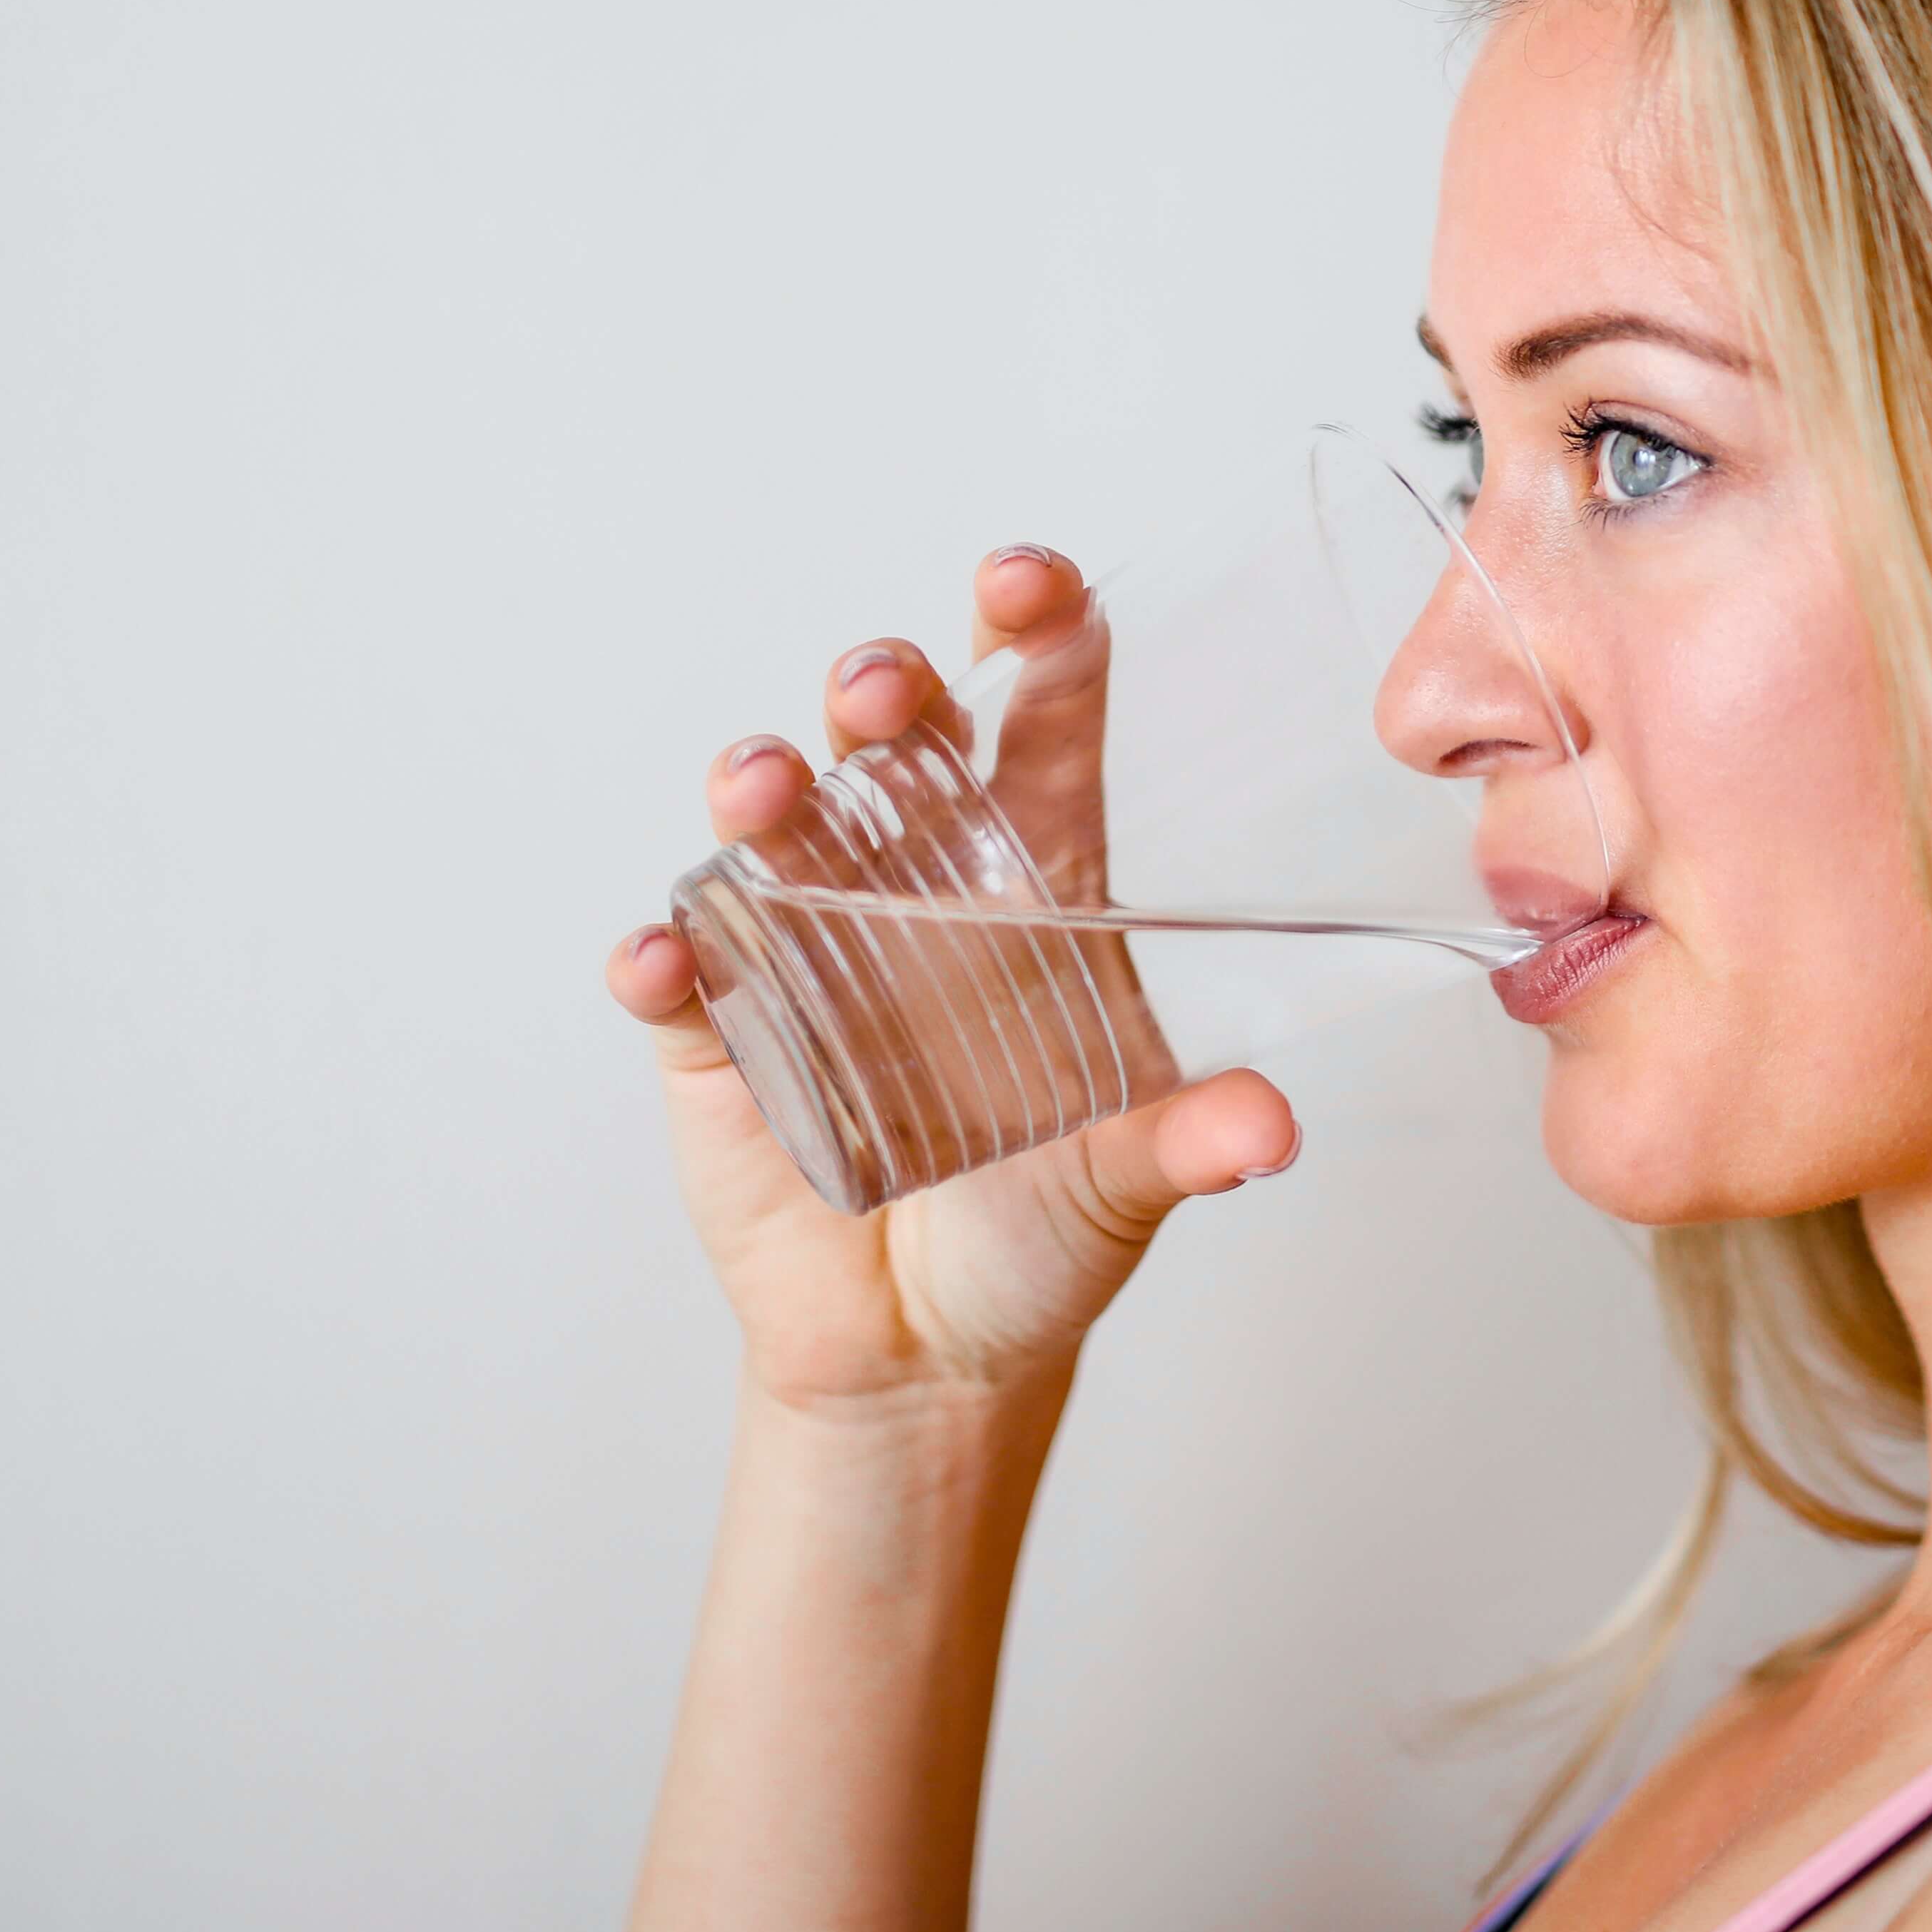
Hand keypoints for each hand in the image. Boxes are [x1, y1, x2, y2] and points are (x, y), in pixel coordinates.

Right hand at [606, 545, 1298, 1413]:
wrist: (933, 1350)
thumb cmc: (1043, 1230)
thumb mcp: (1128, 1182)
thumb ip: (1192, 1145)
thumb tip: (1268, 1130)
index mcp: (1034, 885)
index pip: (1039, 726)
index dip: (1035, 637)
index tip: (1028, 582)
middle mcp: (916, 888)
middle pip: (894, 745)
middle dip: (882, 691)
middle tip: (884, 691)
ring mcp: (806, 950)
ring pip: (774, 832)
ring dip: (764, 794)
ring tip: (765, 790)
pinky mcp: (718, 1038)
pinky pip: (679, 979)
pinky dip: (665, 960)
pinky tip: (663, 958)